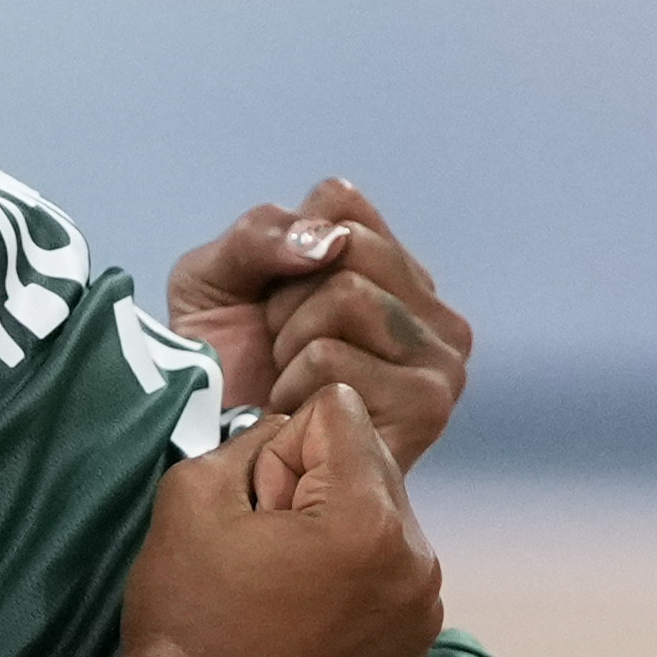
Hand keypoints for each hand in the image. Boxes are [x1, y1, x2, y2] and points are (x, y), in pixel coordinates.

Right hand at [90, 382, 443, 656]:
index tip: (253, 505)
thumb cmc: (185, 616)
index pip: (338, 413)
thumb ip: (252, 436)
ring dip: (333, 521)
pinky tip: (303, 606)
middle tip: (262, 544)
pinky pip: (389, 560)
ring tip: (280, 578)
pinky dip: (352, 564)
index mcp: (369, 521)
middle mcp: (417, 561)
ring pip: (381, 508)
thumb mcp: (195, 492)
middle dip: (313, 481)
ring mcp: (424, 607)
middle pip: (368, 458)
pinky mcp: (416, 639)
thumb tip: (293, 428)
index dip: (278, 446)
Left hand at [167, 177, 474, 472]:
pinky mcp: (427, 406)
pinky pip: (334, 359)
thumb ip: (261, 234)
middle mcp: (430, 309)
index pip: (341, 202)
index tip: (270, 297)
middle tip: (279, 350)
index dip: (282, 246)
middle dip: (285, 298)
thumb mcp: (215, 277)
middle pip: (348, 246)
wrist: (215, 454)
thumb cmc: (222, 367)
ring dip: (289, 345)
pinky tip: (301, 418)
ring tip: (291, 385)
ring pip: (347, 297)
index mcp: (392, 267)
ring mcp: (440, 358)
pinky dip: (294, 388)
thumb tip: (330, 241)